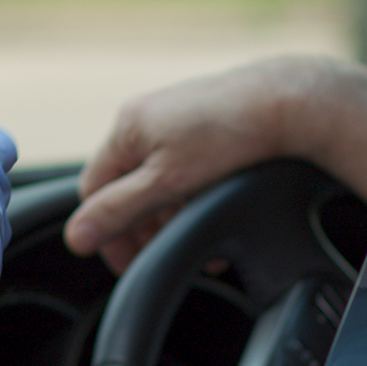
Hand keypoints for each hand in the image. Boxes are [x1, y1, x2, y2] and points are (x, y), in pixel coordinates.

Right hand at [61, 56, 366, 271]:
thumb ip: (119, 210)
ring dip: (173, 216)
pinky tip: (215, 208)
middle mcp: (146, 118)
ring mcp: (177, 118)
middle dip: (147, 228)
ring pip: (159, 181)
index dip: (107, 231)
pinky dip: (193, 195)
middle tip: (169, 252)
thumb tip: (75, 237)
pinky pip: (185, 168)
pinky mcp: (206, 122)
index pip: (94, 190)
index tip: (129, 263)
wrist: (291, 102)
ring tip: (201, 237)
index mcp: (126, 127)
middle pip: (128, 188)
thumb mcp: (167, 183)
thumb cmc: (229, 136)